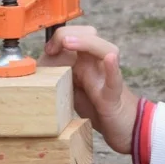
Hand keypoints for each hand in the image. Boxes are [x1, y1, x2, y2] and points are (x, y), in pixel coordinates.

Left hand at [40, 25, 137, 153]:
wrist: (124, 129)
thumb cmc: (97, 107)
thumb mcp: (71, 88)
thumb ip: (59, 75)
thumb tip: (39, 65)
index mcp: (86, 62)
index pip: (77, 35)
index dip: (60, 37)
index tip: (49, 50)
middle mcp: (98, 65)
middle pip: (91, 36)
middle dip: (70, 34)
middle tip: (53, 47)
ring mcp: (107, 79)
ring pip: (105, 50)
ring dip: (86, 44)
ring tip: (69, 43)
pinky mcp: (113, 98)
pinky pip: (114, 80)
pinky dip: (111, 69)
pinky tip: (110, 59)